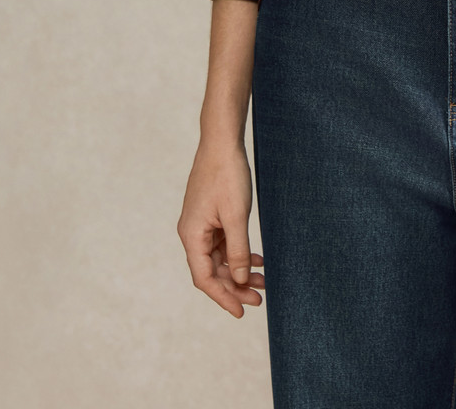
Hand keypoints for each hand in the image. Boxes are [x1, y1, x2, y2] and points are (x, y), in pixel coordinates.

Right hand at [178, 137, 265, 318]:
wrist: (222, 142)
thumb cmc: (227, 175)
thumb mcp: (236, 216)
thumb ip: (237, 249)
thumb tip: (238, 279)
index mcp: (191, 235)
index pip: (204, 278)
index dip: (223, 297)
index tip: (241, 312)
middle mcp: (192, 233)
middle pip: (212, 271)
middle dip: (235, 286)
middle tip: (260, 298)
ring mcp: (201, 224)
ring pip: (220, 258)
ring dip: (239, 270)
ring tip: (263, 281)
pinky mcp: (210, 216)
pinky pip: (223, 243)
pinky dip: (239, 253)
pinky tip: (257, 259)